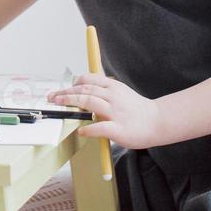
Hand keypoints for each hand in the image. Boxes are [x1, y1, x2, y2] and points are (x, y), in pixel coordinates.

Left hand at [47, 73, 164, 148]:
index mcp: (113, 87)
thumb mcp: (121, 92)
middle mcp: (113, 96)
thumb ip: (104, 91)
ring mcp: (116, 112)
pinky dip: (88, 129)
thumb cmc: (137, 109)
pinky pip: (100, 127)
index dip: (73, 83)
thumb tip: (82, 89)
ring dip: (71, 102)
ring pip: (89, 102)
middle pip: (85, 90)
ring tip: (58, 105)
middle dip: (66, 92)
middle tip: (52, 97)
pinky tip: (81, 131)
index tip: (61, 89)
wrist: (158, 121)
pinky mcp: (119, 129)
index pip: (89, 79)